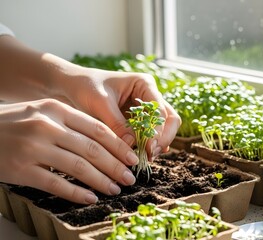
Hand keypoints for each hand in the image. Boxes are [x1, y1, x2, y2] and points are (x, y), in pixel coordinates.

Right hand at [0, 99, 138, 203]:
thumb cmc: (15, 123)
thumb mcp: (43, 112)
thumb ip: (71, 122)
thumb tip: (107, 142)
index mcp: (56, 110)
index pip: (97, 129)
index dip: (118, 146)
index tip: (132, 158)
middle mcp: (47, 126)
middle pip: (92, 149)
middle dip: (115, 166)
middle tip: (129, 178)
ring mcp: (33, 148)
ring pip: (78, 167)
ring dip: (101, 181)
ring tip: (115, 189)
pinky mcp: (21, 169)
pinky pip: (56, 184)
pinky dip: (76, 193)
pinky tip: (90, 197)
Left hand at [52, 62, 180, 161]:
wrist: (73, 85)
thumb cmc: (86, 87)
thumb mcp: (100, 104)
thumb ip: (117, 124)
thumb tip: (132, 146)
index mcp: (144, 84)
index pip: (160, 110)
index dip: (157, 130)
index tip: (148, 147)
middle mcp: (150, 95)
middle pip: (170, 119)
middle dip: (163, 138)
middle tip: (151, 154)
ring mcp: (147, 108)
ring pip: (164, 128)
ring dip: (158, 143)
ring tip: (146, 158)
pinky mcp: (140, 120)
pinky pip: (151, 134)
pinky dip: (150, 145)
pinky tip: (144, 155)